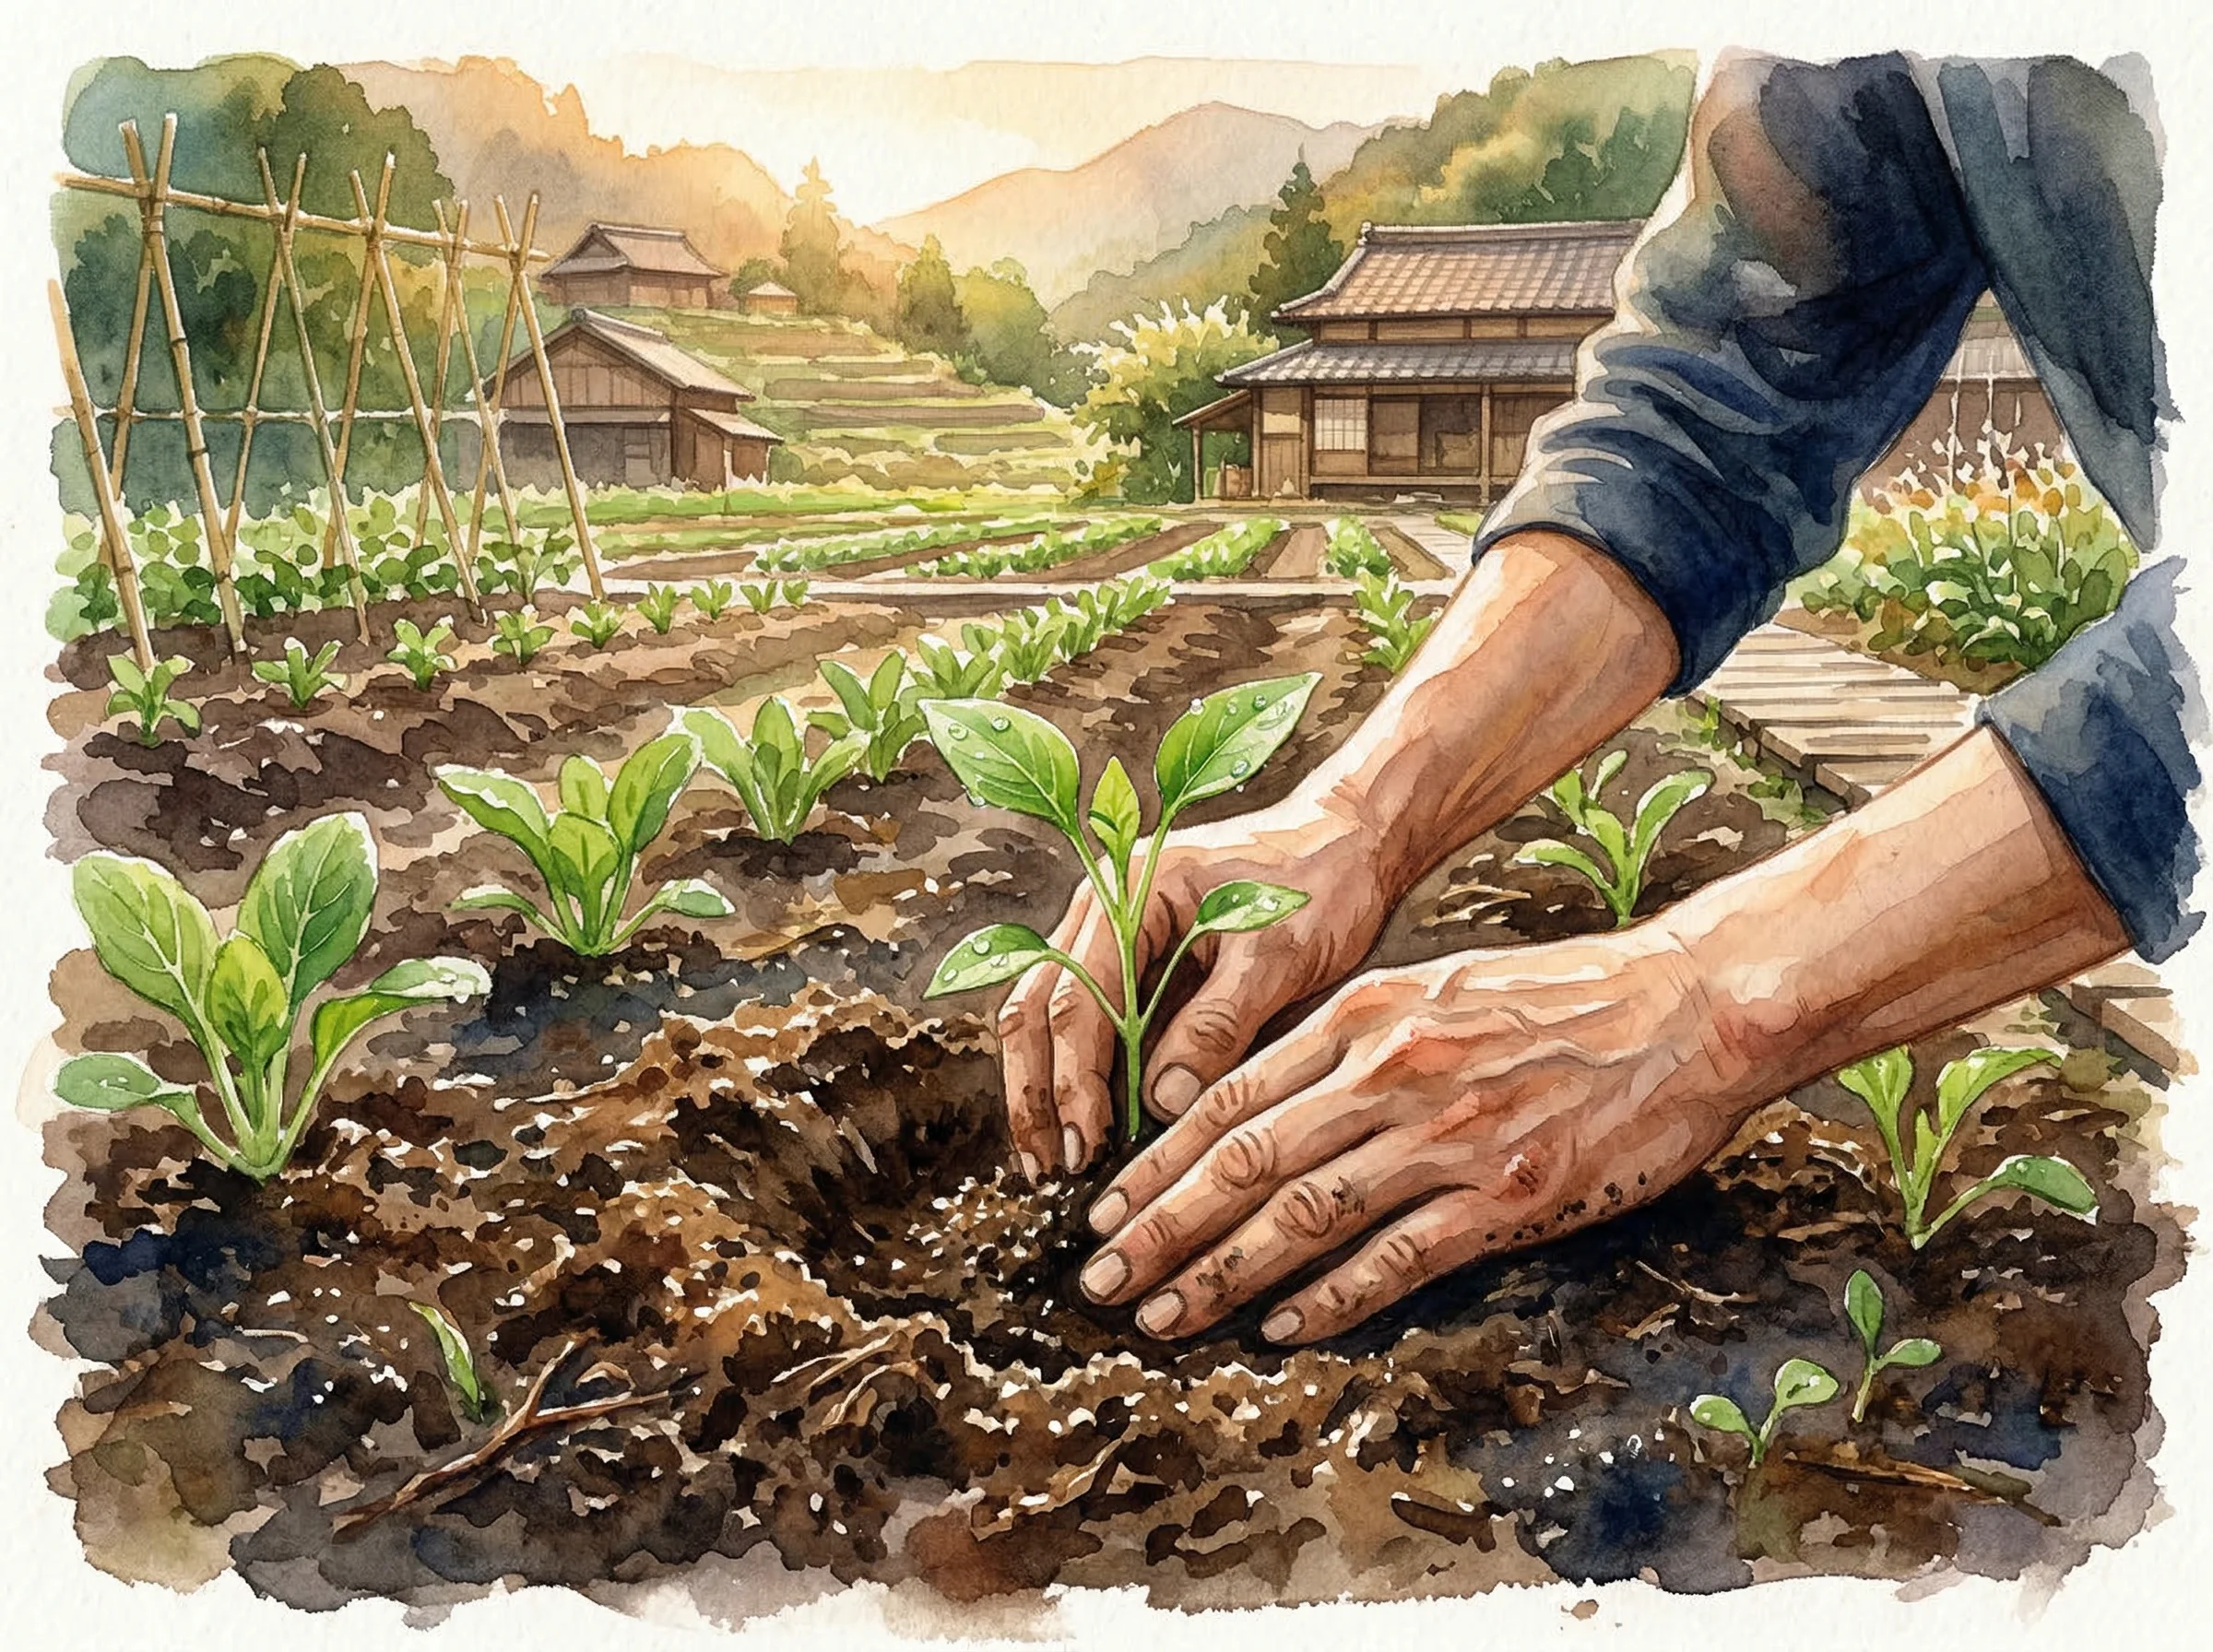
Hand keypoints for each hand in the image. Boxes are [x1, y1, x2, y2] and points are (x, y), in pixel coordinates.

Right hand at [999, 796, 1398, 1178]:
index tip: (1084, 1147)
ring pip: (1046, 1017)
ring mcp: (1109, 935)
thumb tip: (1161, 1101)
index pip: (1077, 997)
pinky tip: (1090, 1129)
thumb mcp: (1280, 954)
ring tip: (1052, 1163)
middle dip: (1036, 1092)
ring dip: (1044, 1089)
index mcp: (1129, 891)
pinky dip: (1080, 1076)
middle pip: (1036, 1007)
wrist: (1347, 845)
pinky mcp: (1131, 964)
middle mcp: (1102, 908)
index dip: (1073, 1080)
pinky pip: (1086, 1023)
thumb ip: (1219, 1023)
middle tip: (1048, 1169)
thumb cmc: (1319, 886)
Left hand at [1075, 927, 1748, 1343]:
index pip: (1229, 1097)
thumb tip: (1256, 1097)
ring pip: (1305, 1215)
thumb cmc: (1556, 999)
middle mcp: (1391, 1073)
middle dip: (1160, 1228)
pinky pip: (1398, 1257)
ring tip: (1163, 1316)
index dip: (1157, 1164)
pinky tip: (1282, 1328)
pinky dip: (1333, 1297)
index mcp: (1363, 1016)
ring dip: (1222, 1274)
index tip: (1104, 1211)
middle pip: (1246, 1161)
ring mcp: (1449, 1137)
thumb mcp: (1430, 988)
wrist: (1684, 1008)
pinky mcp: (1508, 1196)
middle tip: (1099, 1283)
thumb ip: (1344, 1041)